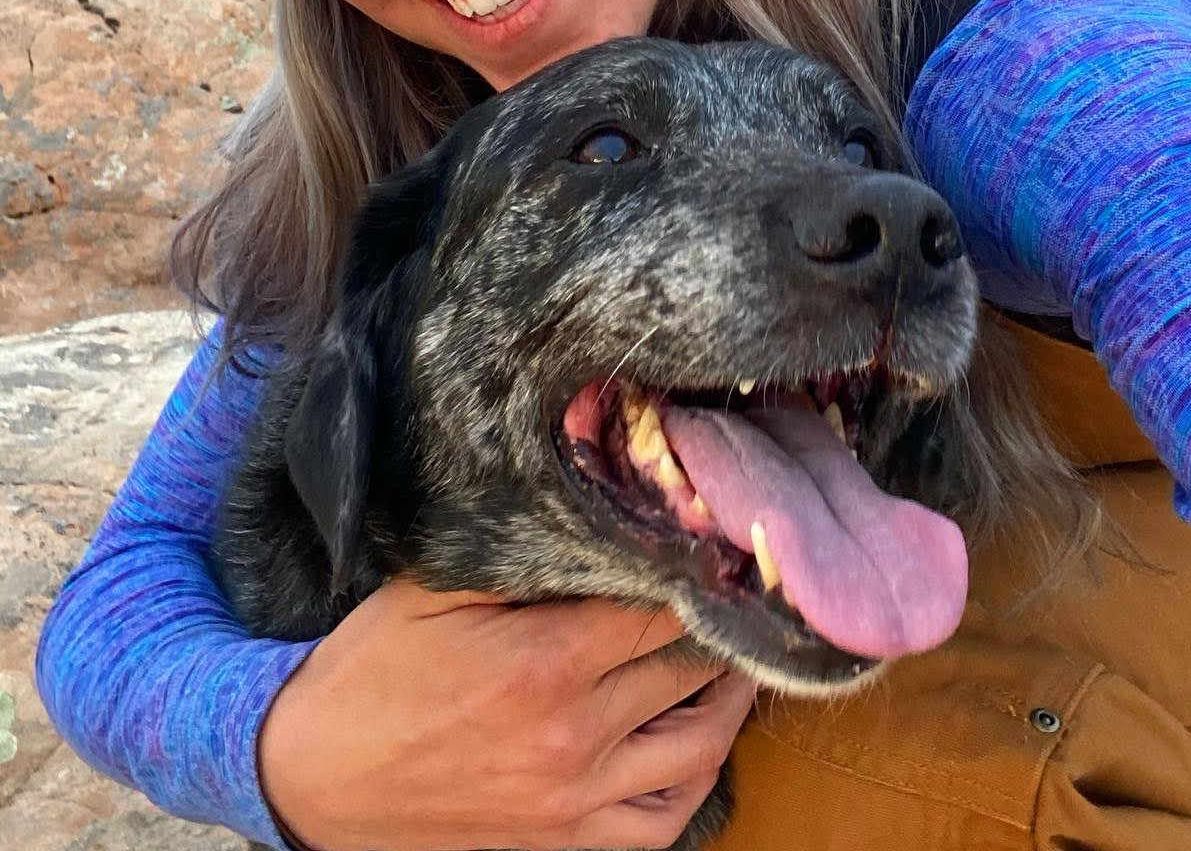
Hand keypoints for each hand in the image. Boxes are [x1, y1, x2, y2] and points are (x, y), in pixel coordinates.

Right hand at [256, 578, 755, 850]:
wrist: (308, 778)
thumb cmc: (370, 670)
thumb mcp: (433, 591)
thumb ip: (517, 557)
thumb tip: (590, 518)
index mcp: (543, 661)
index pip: (659, 606)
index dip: (694, 571)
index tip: (715, 543)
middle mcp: (572, 736)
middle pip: (687, 670)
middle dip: (718, 625)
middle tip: (735, 591)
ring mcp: (573, 802)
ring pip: (696, 749)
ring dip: (728, 700)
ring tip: (736, 656)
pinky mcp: (563, 847)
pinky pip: (663, 823)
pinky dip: (697, 780)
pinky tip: (701, 739)